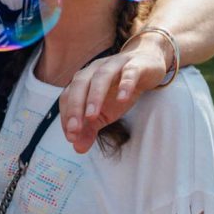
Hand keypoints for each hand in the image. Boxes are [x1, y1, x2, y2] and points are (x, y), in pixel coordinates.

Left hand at [59, 35, 167, 153]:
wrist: (146, 65)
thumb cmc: (118, 89)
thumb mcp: (104, 112)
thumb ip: (90, 128)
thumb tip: (77, 148)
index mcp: (83, 80)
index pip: (68, 96)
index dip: (67, 116)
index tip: (71, 136)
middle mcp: (95, 69)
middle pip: (80, 84)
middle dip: (75, 107)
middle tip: (75, 129)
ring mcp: (114, 65)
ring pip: (101, 77)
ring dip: (94, 96)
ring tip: (92, 116)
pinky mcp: (135, 65)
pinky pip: (129, 73)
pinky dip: (124, 85)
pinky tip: (122, 99)